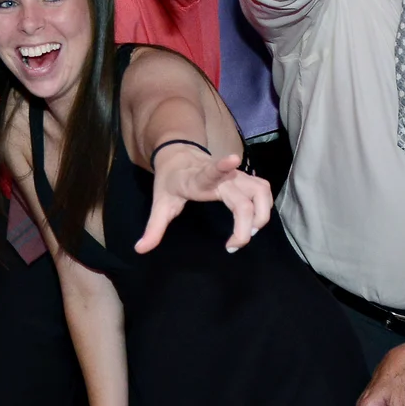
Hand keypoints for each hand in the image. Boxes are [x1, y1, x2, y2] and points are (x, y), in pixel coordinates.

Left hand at [143, 141, 268, 254]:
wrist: (179, 155)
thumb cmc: (170, 182)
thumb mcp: (160, 204)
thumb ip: (153, 228)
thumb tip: (140, 250)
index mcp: (197, 180)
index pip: (211, 172)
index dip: (222, 166)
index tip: (233, 159)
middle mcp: (221, 176)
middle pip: (245, 196)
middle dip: (247, 223)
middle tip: (234, 245)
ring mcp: (236, 175)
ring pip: (261, 189)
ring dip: (262, 213)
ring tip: (249, 232)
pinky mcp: (244, 178)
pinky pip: (263, 190)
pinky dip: (264, 207)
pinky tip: (254, 222)